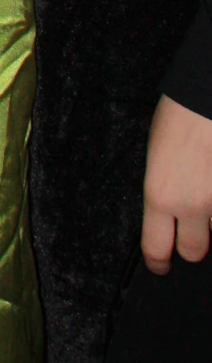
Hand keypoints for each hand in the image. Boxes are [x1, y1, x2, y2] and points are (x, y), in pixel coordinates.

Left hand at [141, 94, 211, 272]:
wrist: (208, 97)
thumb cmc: (179, 116)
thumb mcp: (157, 158)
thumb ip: (163, 192)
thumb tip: (170, 214)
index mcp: (160, 195)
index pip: (156, 248)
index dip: (158, 262)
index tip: (160, 266)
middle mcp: (192, 205)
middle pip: (194, 251)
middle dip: (192, 245)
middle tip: (192, 232)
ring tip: (206, 189)